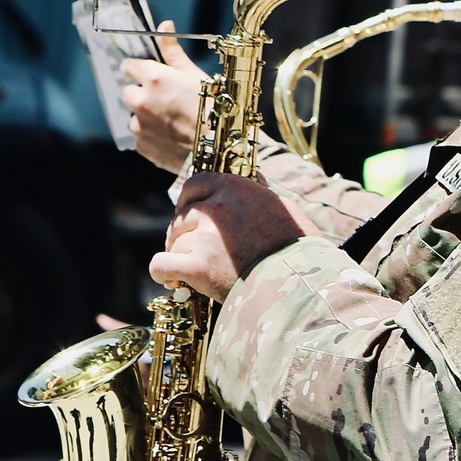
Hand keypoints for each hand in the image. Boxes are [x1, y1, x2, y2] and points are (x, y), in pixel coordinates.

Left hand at [121, 21, 206, 172]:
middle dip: (141, 94)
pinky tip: (170, 136)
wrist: (220, 148)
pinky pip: (141, 136)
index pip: (128, 66)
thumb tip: (164, 26)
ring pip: (134, 116)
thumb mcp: (195, 74)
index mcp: (153, 78)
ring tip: (171, 122)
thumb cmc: (213, 108)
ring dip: (146, 116)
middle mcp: (141, 100)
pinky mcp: (141, 145)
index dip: (138, 70)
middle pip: (128, 92)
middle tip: (164, 101)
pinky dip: (151, 135)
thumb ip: (173, 52)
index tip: (146, 75)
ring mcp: (139, 125)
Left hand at [149, 172, 318, 300]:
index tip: (190, 213)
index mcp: (235, 188)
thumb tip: (255, 178)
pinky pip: (161, 265)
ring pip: (173, 243)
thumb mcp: (284, 209)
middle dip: (183, 232)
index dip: (188, 201)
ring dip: (180, 256)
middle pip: (181, 217)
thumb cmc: (298, 248)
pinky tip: (171, 279)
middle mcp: (216, 209)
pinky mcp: (199, 267)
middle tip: (192, 249)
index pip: (194, 184)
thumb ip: (260, 193)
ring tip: (193, 271)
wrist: (300, 282)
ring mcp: (205, 238)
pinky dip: (162, 273)